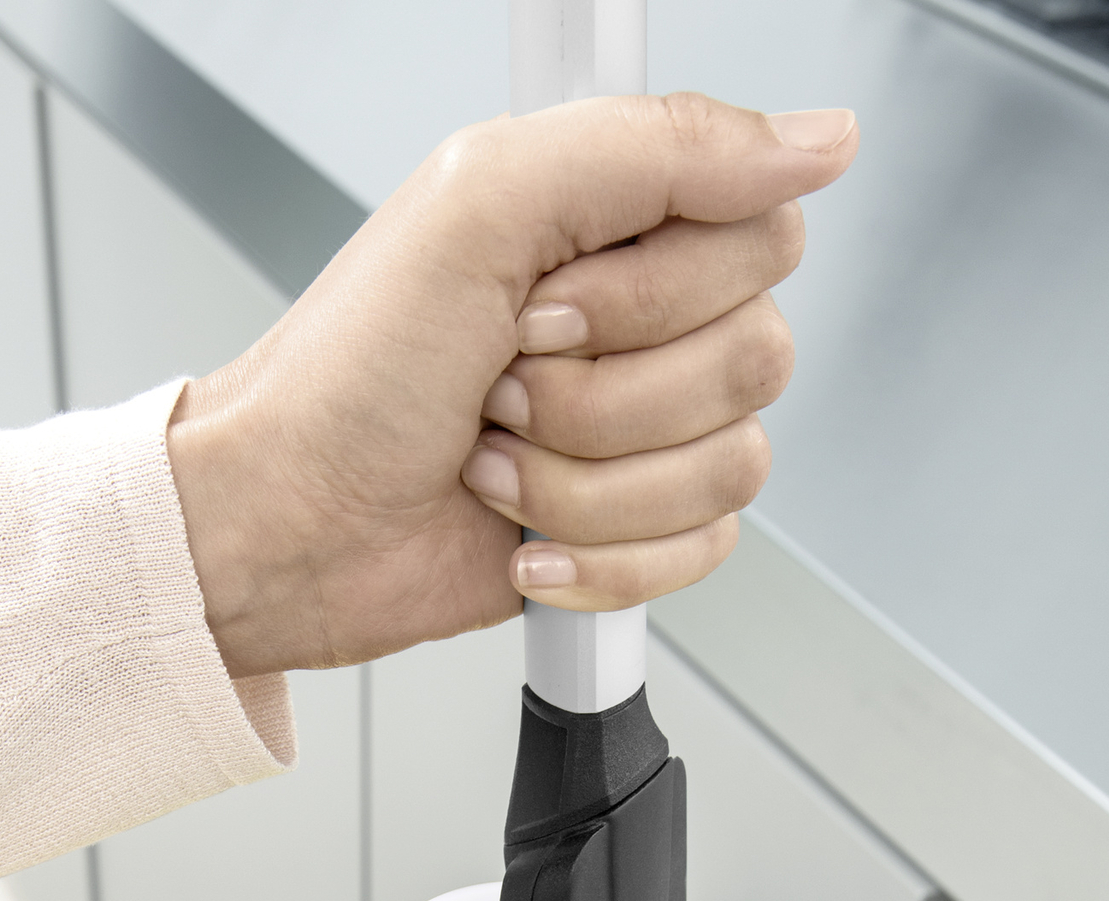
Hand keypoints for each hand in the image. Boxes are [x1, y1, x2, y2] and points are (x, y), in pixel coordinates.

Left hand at [167, 92, 857, 676]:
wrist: (289, 524)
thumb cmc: (348, 372)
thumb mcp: (487, 200)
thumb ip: (662, 145)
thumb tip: (820, 138)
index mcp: (617, 216)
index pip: (762, 234)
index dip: (659, 288)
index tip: (544, 298)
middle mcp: (643, 317)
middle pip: (755, 357)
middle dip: (607, 392)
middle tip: (505, 379)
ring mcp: (644, 431)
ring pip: (729, 465)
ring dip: (587, 479)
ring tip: (495, 454)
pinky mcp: (635, 529)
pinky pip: (701, 551)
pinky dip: (599, 555)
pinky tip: (520, 530)